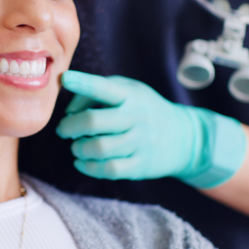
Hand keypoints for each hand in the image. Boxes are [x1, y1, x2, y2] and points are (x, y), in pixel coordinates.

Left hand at [56, 71, 245, 187]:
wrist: (184, 137)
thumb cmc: (145, 110)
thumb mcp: (129, 91)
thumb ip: (97, 93)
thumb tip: (69, 111)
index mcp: (131, 95)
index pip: (104, 87)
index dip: (82, 83)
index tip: (65, 79)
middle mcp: (136, 117)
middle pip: (93, 122)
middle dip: (69, 127)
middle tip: (64, 129)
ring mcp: (140, 143)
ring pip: (99, 148)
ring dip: (79, 148)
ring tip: (77, 146)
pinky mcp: (141, 165)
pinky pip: (109, 169)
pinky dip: (88, 167)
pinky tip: (82, 162)